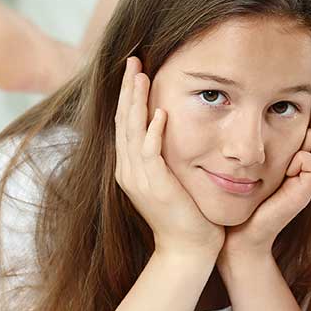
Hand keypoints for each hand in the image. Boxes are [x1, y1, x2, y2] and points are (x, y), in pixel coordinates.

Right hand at [114, 57, 223, 257]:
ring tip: (141, 75)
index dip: (129, 95)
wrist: (187, 251)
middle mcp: (128, 170)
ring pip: (132, 131)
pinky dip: (153, 132)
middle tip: (133, 60)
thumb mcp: (173, 179)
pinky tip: (160, 113)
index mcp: (131, 167)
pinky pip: (150, 153)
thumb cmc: (187, 216)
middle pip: (123, 120)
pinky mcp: (154, 186)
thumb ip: (166, 156)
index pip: (126, 123)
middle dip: (128, 89)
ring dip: (137, 102)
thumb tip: (169, 130)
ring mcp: (138, 178)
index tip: (135, 70)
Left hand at [223, 112, 310, 259]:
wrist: (237, 232)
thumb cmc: (243, 194)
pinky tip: (284, 172)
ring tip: (285, 159)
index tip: (286, 133)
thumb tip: (273, 108)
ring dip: (306, 142)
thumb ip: (272, 136)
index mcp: (308, 159)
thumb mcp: (259, 158)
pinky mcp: (305, 194)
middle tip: (287, 146)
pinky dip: (299, 159)